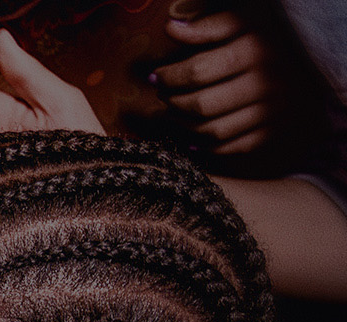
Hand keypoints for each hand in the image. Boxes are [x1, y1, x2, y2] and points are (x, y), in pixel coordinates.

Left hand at [155, 11, 272, 154]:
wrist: (314, 61)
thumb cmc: (268, 40)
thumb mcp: (242, 24)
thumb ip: (208, 27)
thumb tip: (171, 28)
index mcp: (255, 54)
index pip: (197, 72)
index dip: (169, 77)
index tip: (156, 76)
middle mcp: (266, 85)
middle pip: (202, 105)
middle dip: (173, 103)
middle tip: (163, 96)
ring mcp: (271, 113)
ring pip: (214, 130)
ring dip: (184, 125)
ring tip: (172, 114)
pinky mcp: (273, 132)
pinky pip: (232, 148)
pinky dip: (208, 146)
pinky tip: (192, 137)